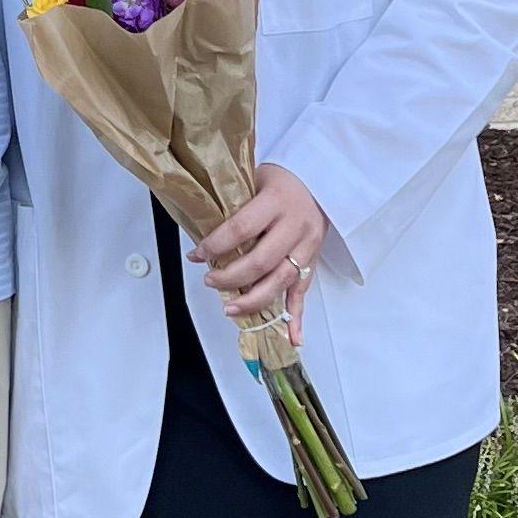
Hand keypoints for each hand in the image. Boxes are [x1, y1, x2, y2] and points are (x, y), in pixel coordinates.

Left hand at [191, 168, 326, 329]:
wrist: (319, 181)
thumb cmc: (280, 181)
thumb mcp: (255, 181)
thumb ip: (236, 208)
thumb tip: (203, 239)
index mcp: (276, 201)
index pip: (242, 228)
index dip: (217, 245)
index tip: (197, 254)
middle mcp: (295, 225)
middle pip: (261, 262)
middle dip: (231, 278)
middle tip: (210, 281)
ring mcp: (308, 245)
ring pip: (281, 281)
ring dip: (254, 300)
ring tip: (230, 308)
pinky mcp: (314, 260)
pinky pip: (304, 292)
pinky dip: (297, 317)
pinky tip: (292, 337)